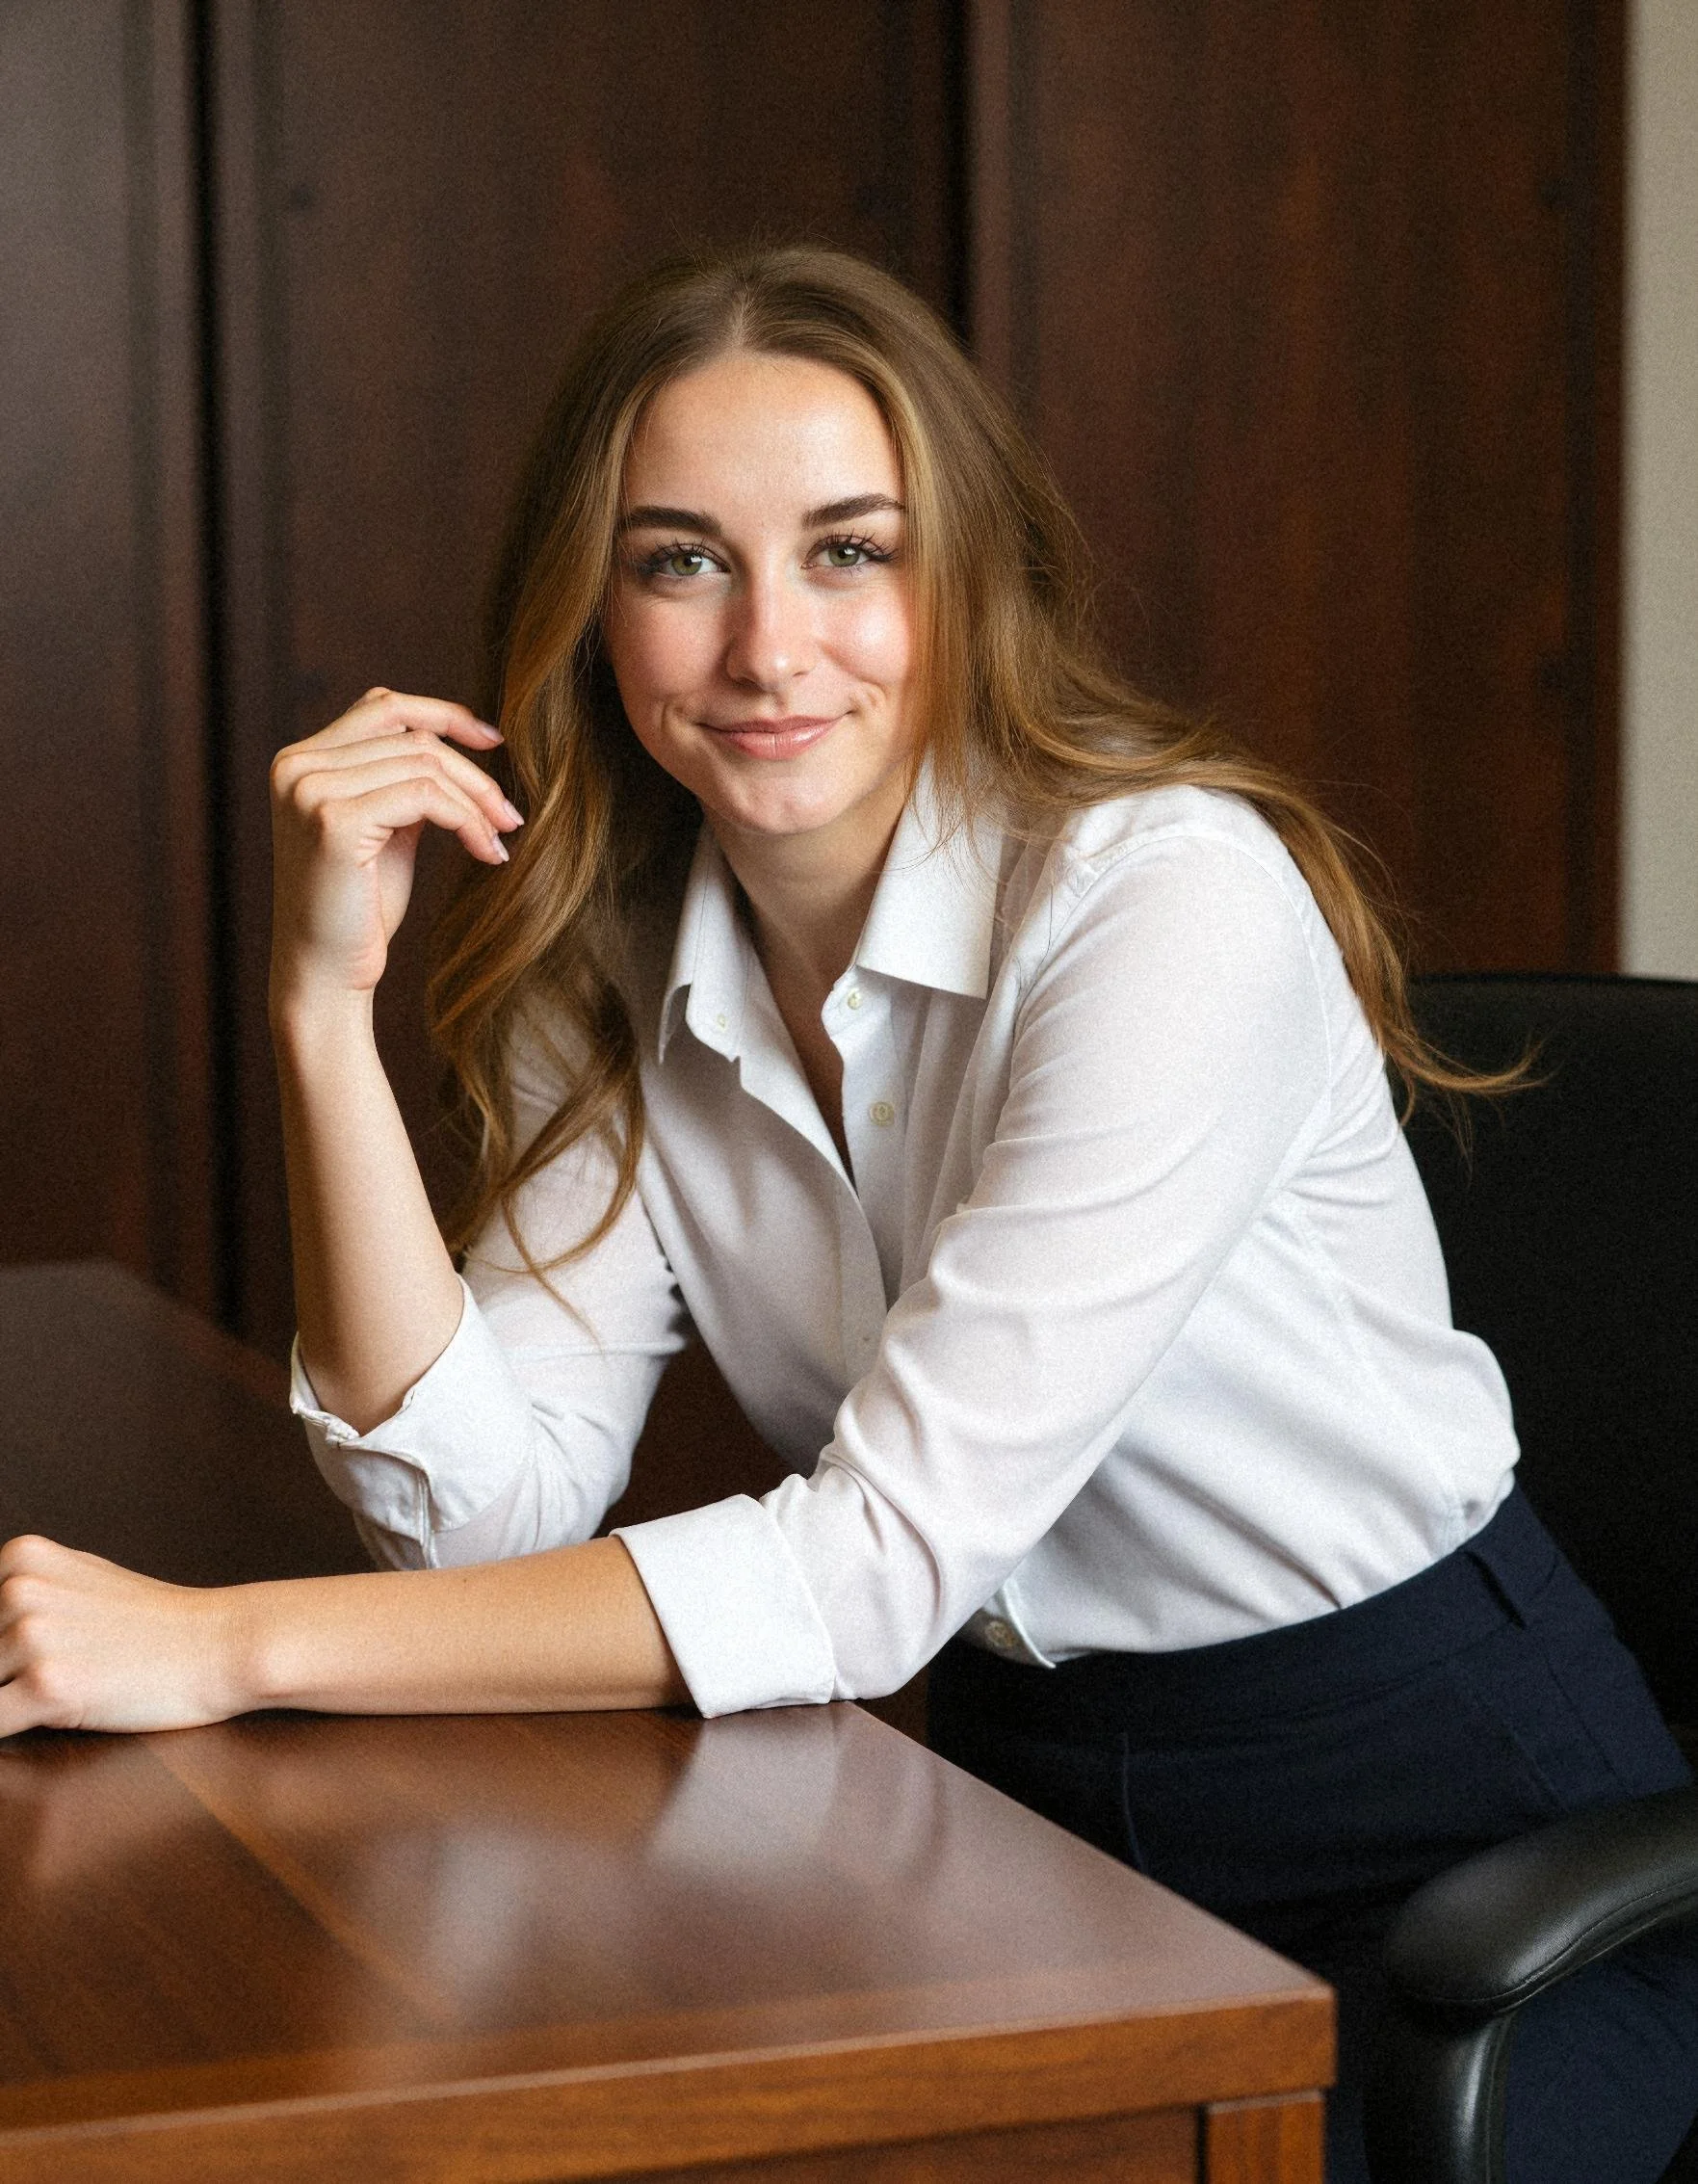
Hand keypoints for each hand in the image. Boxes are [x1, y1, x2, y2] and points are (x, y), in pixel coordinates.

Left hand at [0, 1535, 246, 1736]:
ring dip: (12, 1701)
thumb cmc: (153, 1622)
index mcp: (22, 1558)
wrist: (217, 1646)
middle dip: (4, 1675)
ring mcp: (33, 1637)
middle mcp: (19, 1589)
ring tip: (66, 1691)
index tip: (21, 1659)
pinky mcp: (48, 1686)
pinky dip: (8, 1730)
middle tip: (61, 1669)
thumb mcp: (81, 1580)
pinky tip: (48, 1718)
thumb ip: (24, 1590)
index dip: (1, 1651)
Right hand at [269, 687, 520, 1006]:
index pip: (383, 707)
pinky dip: (467, 820)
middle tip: (511, 817)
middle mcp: (297, 766)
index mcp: (301, 761)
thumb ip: (403, 784)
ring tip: (499, 838)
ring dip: (476, 802)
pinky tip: (486, 852)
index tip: (493, 741)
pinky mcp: (333, 821)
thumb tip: (457, 746)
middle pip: (413, 738)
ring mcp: (310, 790)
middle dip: (474, 775)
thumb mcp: (385, 832)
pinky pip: (425, 797)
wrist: (325, 975)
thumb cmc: (358, 911)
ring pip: (424, 764)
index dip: (443, 714)